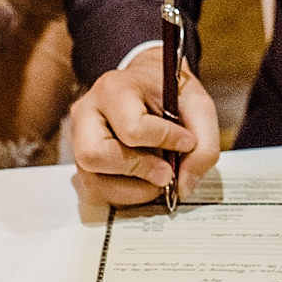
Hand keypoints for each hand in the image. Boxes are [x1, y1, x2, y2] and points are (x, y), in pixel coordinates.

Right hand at [70, 47, 220, 206]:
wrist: (149, 86)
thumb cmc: (169, 94)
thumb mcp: (198, 107)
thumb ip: (203, 145)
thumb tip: (183, 186)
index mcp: (113, 89)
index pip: (132, 127)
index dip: (165, 141)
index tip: (187, 142)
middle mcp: (86, 114)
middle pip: (95, 155)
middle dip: (137, 171)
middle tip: (167, 173)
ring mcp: (78, 140)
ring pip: (93, 181)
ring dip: (134, 190)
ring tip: (159, 178)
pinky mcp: (82, 163)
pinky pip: (97, 191)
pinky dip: (126, 195)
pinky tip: (145, 181)